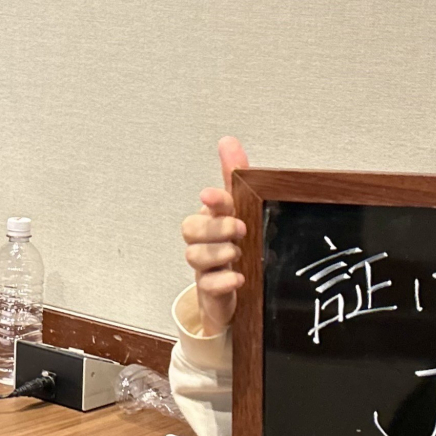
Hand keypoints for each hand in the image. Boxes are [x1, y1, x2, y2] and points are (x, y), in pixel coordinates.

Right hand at [180, 137, 251, 337]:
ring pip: (193, 256)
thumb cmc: (239, 248)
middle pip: (190, 229)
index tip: (213, 195)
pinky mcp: (211, 291)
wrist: (242, 294)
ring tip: (237, 253)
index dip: (212, 200)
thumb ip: (236, 176)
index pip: (208, 205)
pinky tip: (238, 277)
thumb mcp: (245, 210)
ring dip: (216, 252)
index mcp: (215, 219)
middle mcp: (207, 241)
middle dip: (213, 227)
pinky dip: (222, 281)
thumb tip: (227, 141)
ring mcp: (207, 267)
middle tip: (239, 228)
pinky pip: (206, 285)